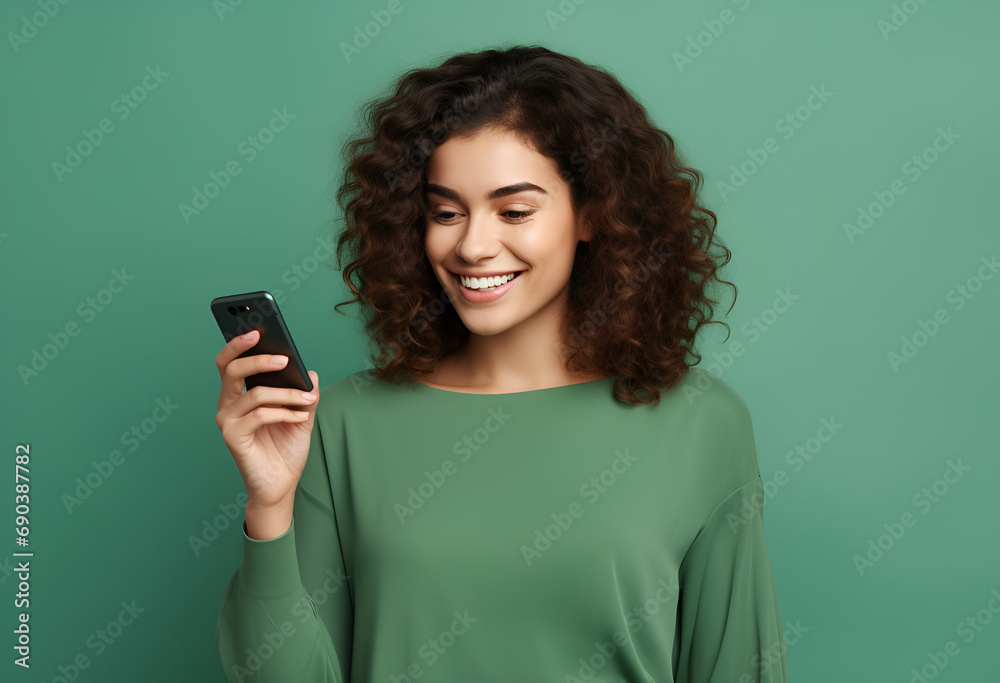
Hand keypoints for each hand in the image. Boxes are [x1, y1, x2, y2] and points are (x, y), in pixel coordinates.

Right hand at [214, 329, 318, 537]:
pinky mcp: (232, 436)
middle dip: (257, 358)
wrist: (281, 484)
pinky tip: (299, 416)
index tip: (257, 327)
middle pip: (231, 369)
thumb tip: (310, 372)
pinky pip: (259, 414)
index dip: (238, 342)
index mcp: (239, 393)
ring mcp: (227, 420)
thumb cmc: (285, 448)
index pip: (231, 361)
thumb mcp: (301, 414)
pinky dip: (283, 412)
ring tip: (307, 398)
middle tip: (283, 357)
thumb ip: (304, 392)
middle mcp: (228, 403)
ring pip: (254, 393)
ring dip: (286, 393)